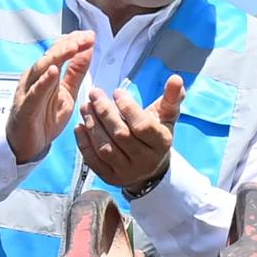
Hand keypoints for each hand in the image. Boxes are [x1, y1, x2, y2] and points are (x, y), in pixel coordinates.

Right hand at [5, 33, 95, 165]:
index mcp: (45, 73)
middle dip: (69, 45)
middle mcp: (34, 78)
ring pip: (41, 69)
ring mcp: (28, 91)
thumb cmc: (44, 117)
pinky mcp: (25, 107)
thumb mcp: (67, 93)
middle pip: (51, 56)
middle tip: (85, 38)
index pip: (59, 50)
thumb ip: (76, 72)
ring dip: (57, 57)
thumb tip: (87, 49)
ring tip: (73, 47)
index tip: (90, 35)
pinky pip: (34, 93)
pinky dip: (43, 82)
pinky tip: (53, 72)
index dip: (74, 41)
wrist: (26, 145)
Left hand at [76, 74, 184, 196]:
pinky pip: (94, 161)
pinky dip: (84, 143)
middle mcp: (145, 160)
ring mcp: (127, 172)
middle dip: (105, 112)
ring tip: (85, 107)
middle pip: (121, 135)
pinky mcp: (110, 178)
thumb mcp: (166, 116)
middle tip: (94, 94)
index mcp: (161, 143)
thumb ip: (171, 97)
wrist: (150, 167)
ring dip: (92, 125)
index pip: (142, 126)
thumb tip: (176, 78)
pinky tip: (79, 127)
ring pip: (105, 148)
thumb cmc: (156, 134)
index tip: (116, 92)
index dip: (128, 108)